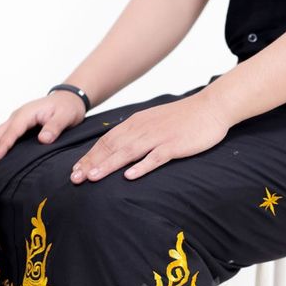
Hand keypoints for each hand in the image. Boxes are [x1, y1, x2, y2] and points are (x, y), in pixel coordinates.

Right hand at [0, 91, 85, 166]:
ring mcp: (14, 122)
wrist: (68, 99)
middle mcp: (16, 117)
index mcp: (26, 114)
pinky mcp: (16, 127)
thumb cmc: (67, 108)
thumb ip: (55, 127)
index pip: (12, 132)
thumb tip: (43, 139)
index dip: (3, 146)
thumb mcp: (66, 116)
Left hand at [70, 92, 229, 182]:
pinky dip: (141, 166)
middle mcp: (142, 129)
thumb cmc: (183, 118)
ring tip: (92, 178)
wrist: (211, 107)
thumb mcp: (154, 122)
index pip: (106, 141)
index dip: (90, 156)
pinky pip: (155, 157)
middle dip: (92, 163)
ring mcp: (158, 137)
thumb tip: (121, 150)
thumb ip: (138, 134)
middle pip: (112, 147)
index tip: (75, 170)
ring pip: (128, 153)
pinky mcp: (174, 145)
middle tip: (75, 178)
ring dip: (109, 165)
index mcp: (136, 123)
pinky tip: (130, 176)